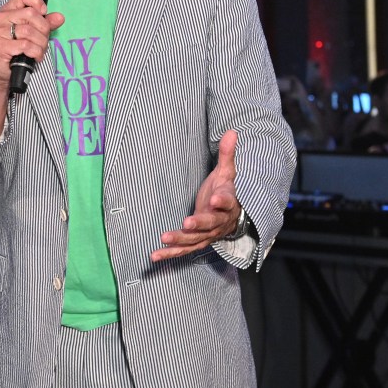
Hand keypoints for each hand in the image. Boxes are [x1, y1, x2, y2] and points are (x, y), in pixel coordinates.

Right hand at [0, 0, 64, 137]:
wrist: (3, 73)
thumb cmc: (17, 51)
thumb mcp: (34, 34)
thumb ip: (46, 24)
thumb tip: (59, 17)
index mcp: (7, 11)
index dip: (37, 2)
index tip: (43, 14)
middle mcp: (0, 19)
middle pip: (30, 14)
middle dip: (43, 29)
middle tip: (43, 40)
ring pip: (29, 31)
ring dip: (41, 43)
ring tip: (39, 51)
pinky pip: (26, 45)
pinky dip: (36, 52)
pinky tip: (35, 57)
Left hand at [151, 130, 241, 261]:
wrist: (233, 215)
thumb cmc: (226, 190)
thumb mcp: (227, 172)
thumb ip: (227, 154)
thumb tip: (232, 132)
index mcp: (228, 203)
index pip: (227, 202)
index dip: (221, 201)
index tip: (214, 198)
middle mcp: (219, 221)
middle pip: (210, 224)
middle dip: (199, 224)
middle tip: (187, 223)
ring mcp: (207, 234)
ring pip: (195, 239)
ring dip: (180, 240)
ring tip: (164, 239)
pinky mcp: (197, 241)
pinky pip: (184, 249)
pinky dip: (170, 253)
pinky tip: (154, 256)